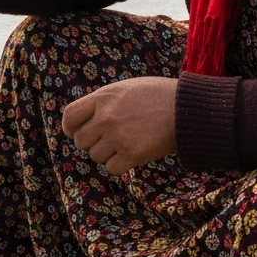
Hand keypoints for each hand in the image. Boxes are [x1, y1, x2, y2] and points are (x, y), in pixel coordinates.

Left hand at [61, 77, 177, 174]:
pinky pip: (111, 169)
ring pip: (96, 156)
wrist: (187, 109)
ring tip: (125, 144)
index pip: (70, 116)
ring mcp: (117, 137)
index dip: (70, 127)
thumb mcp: (126, 88)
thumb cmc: (159, 96)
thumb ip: (105, 102)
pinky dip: (119, 165)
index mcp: (103, 97)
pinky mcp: (132, 155)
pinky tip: (131, 155)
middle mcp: (105, 118)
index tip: (75, 132)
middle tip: (109, 139)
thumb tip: (88, 118)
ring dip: (107, 154)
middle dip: (92, 142)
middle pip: (81, 140)